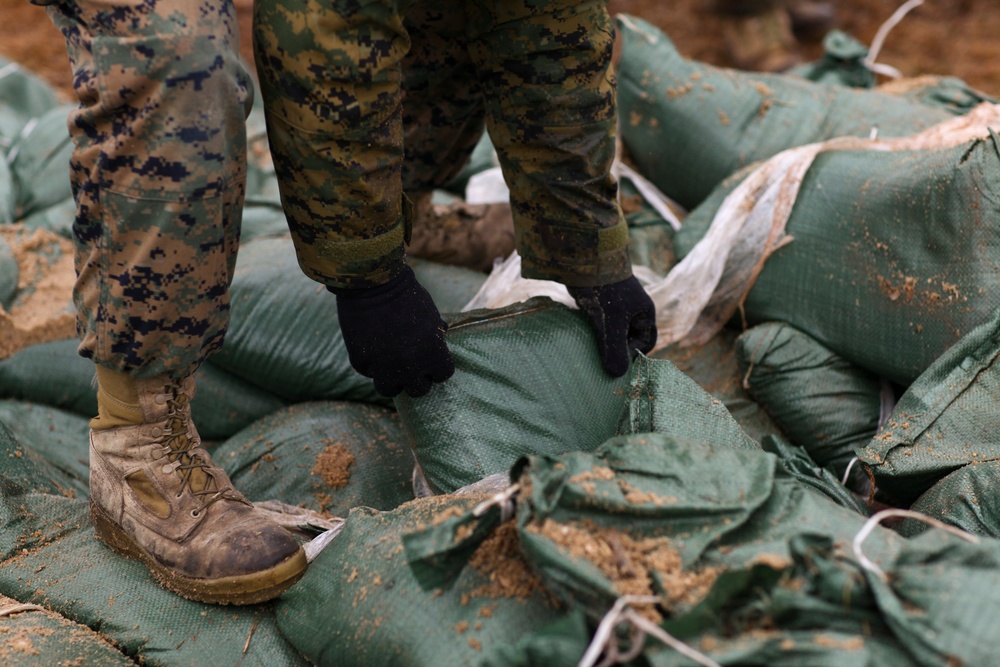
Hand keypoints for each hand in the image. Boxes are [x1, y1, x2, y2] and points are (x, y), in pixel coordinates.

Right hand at [331, 266, 454, 396]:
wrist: (373, 283)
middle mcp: (410, 366)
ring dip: (392, 380)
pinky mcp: (361, 362)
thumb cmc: (407, 295)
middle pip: (418, 390)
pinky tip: (372, 347)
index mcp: (432, 354)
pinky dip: (371, 363)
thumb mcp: (430, 314)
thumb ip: (435, 334)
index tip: (431, 358)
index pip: (443, 375)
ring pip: (389, 390)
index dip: (437, 367)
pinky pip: (369, 372)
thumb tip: (441, 339)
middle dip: (416, 378)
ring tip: (390, 366)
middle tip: (411, 365)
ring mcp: (383, 367)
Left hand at [567, 276, 656, 376]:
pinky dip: (594, 333)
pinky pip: (601, 324)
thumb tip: (617, 374)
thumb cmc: (606, 291)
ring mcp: (616, 306)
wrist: (586, 261)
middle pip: (630, 338)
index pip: (646, 342)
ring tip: (592, 353)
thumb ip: (615, 349)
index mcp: (644, 313)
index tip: (616, 363)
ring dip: (605, 342)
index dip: (633, 355)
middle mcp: (633, 310)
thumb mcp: (612, 323)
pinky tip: (583, 340)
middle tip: (603, 363)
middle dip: (618, 351)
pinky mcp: (600, 303)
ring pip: (614, 331)